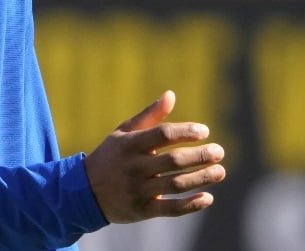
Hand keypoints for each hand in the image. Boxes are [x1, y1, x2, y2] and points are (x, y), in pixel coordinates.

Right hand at [83, 90, 225, 223]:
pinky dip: (190, 205)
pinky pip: (170, 209)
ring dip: (201, 178)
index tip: (204, 131)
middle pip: (172, 160)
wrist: (85, 191)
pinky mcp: (142, 210)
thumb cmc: (111, 156)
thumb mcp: (123, 132)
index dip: (185, 131)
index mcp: (129, 144)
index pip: (162, 135)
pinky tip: (208, 197)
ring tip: (220, 171)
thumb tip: (171, 94)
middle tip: (219, 151)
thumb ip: (149, 116)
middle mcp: (133, 167)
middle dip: (199, 156)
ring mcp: (137, 190)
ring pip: (175, 184)